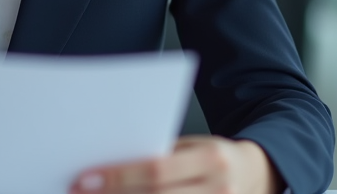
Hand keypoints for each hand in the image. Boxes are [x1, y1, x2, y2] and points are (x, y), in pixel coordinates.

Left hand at [71, 136, 281, 193]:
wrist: (257, 175)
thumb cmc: (216, 157)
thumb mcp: (193, 146)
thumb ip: (160, 156)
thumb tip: (110, 165)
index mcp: (212, 159)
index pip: (157, 170)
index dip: (118, 177)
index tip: (84, 179)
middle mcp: (219, 191)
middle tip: (79, 193)